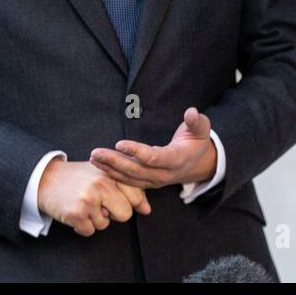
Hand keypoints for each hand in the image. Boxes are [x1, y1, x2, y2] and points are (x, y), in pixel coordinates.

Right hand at [36, 159, 151, 236]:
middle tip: (97, 203)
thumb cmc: (77, 178)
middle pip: (125, 214)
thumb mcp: (101, 175)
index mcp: (110, 173)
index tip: (117, 199)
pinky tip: (74, 212)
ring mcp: (89, 199)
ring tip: (82, 204)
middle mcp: (101, 184)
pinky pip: (90, 231)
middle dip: (113, 214)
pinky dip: (82, 226)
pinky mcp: (77, 213)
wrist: (44, 179)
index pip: (136, 194)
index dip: (129, 201)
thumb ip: (126, 188)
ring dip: (94, 219)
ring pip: (105, 225)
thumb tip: (147, 209)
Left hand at [88, 107, 216, 189]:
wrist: (198, 164)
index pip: (154, 158)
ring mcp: (155, 180)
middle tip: (96, 153)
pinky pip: (129, 181)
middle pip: (136, 171)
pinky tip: (99, 165)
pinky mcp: (148, 182)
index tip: (119, 143)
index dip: (136, 152)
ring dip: (110, 168)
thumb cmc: (197, 141)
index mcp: (177, 160)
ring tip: (93, 158)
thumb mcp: (202, 129)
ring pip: (130, 177)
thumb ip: (196, 121)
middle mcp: (164, 174)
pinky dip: (113, 174)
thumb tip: (191, 112)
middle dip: (114, 162)